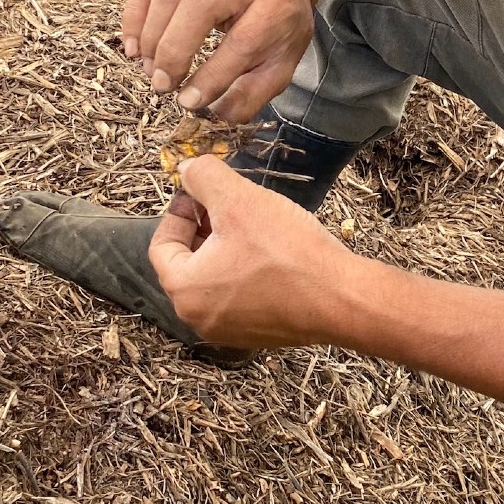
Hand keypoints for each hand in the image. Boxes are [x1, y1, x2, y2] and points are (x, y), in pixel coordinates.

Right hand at [121, 0, 314, 123]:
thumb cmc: (276, 31)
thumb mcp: (279, 67)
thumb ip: (250, 96)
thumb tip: (212, 119)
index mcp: (276, 3)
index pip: (242, 41)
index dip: (212, 76)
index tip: (189, 102)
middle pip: (199, 4)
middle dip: (174, 49)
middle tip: (162, 85)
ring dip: (151, 34)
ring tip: (148, 69)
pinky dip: (134, 16)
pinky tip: (133, 47)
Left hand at [148, 156, 357, 350]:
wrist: (341, 299)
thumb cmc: (286, 252)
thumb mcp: (238, 199)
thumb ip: (203, 177)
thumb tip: (187, 169)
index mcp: (184, 290)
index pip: (162, 244)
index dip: (179, 211)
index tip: (201, 192)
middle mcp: (199, 319)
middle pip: (187, 262)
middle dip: (204, 228)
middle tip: (227, 204)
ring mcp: (230, 331)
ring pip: (215, 278)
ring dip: (226, 248)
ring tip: (252, 223)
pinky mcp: (259, 334)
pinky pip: (240, 295)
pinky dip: (247, 271)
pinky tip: (273, 251)